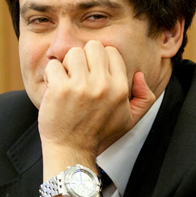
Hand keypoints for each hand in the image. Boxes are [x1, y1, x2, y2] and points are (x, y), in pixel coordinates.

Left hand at [38, 40, 155, 181]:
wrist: (71, 149)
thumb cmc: (98, 133)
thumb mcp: (129, 119)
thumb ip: (144, 98)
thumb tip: (140, 75)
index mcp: (120, 88)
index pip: (111, 51)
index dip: (99, 60)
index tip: (92, 75)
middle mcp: (103, 85)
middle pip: (93, 46)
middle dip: (84, 58)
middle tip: (78, 76)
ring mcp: (81, 86)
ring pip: (73, 53)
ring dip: (66, 66)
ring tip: (66, 82)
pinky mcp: (60, 89)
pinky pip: (54, 65)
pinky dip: (51, 75)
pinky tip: (54, 88)